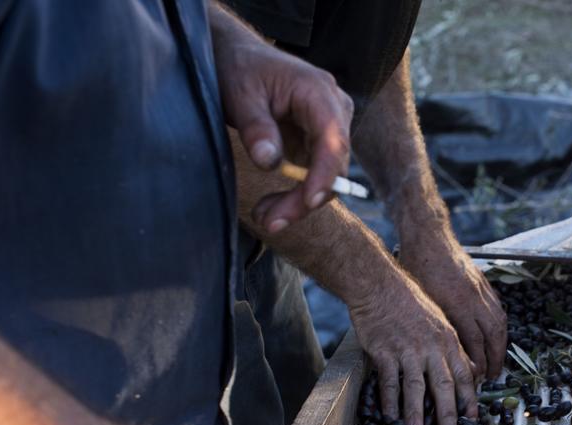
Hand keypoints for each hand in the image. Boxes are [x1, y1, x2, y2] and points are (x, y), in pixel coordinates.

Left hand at [210, 6, 352, 233]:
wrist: (237, 56)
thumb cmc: (239, 68)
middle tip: (269, 221)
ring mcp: (329, 127)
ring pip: (326, 176)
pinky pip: (315, 174)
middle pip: (332, 165)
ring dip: (299, 202)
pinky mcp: (317, 141)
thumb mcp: (240, 95)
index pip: (332, 140)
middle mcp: (334, 110)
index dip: (324, 175)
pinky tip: (271, 207)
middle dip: (304, 199)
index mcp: (318, 92)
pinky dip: (295, 194)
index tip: (307, 201)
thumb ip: (257, 128)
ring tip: (264, 217)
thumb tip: (270, 163)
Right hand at [347, 266, 477, 424]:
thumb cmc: (410, 303)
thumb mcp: (441, 322)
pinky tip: (390, 417)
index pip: (463, 375)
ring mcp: (406, 350)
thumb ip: (455, 349)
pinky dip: (389, 401)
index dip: (469, 399)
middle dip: (448, 415)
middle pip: (443, 386)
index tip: (473, 419)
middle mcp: (430, 347)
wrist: (379, 286)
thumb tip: (472, 372)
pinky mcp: (384, 352)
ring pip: (415, 388)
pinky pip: (388, 381)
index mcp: (447, 341)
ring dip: (416, 416)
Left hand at [399, 238, 507, 379]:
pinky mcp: (484, 283)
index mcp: (458, 304)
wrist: (429, 236)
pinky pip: (498, 310)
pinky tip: (496, 337)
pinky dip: (500, 327)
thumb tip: (442, 350)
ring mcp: (482, 290)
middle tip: (492, 377)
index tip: (475, 379)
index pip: (475, 342)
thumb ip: (435, 324)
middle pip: (492, 336)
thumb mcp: (421, 299)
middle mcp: (474, 299)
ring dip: (500, 346)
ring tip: (497, 361)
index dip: (477, 363)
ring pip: (499, 324)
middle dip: (494, 360)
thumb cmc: (417, 266)